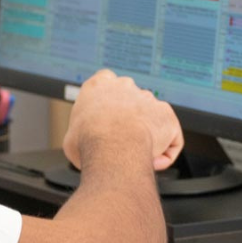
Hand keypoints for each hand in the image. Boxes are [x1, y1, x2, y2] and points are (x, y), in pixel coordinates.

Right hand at [62, 69, 183, 171]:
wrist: (113, 145)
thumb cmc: (89, 141)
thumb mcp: (72, 135)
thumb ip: (82, 133)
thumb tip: (85, 147)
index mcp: (99, 85)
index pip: (106, 81)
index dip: (109, 100)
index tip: (107, 115)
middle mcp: (125, 86)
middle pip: (131, 99)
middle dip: (130, 118)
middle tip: (122, 140)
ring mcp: (148, 98)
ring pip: (150, 119)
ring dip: (147, 135)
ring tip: (137, 156)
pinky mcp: (166, 114)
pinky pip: (169, 135)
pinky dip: (164, 150)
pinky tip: (153, 161)